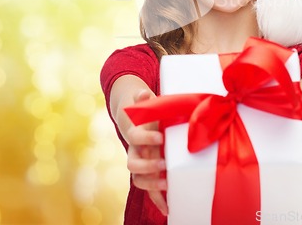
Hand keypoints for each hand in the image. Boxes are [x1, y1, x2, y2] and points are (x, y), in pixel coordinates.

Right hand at [126, 89, 167, 215]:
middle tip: (164, 164)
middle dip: (148, 166)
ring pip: (139, 179)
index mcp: (136, 132)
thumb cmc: (146, 110)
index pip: (135, 137)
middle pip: (132, 164)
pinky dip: (158, 200)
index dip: (145, 138)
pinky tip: (169, 209)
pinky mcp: (149, 171)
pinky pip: (150, 189)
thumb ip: (144, 99)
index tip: (160, 137)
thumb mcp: (146, 102)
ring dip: (152, 185)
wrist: (137, 119)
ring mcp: (141, 162)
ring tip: (167, 185)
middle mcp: (135, 150)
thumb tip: (143, 92)